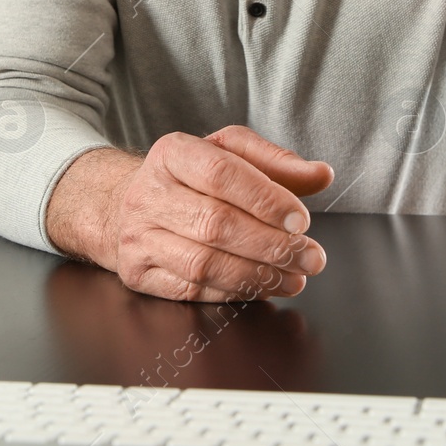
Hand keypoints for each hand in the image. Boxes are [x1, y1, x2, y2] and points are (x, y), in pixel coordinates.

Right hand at [54, 126, 333, 301]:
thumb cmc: (188, 178)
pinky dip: (234, 292)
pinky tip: (262, 287)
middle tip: (310, 257)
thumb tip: (321, 175)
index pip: (221, 172)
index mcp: (172, 153)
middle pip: (216, 223)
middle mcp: (148, 193)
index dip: (266, 198)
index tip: (302, 219)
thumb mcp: (228, 153)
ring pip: (204, 263)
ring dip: (258, 275)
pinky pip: (192, 289)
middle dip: (272, 245)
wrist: (124, 205)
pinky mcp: (138, 273)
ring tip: (294, 277)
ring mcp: (138, 236)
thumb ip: (276, 162)